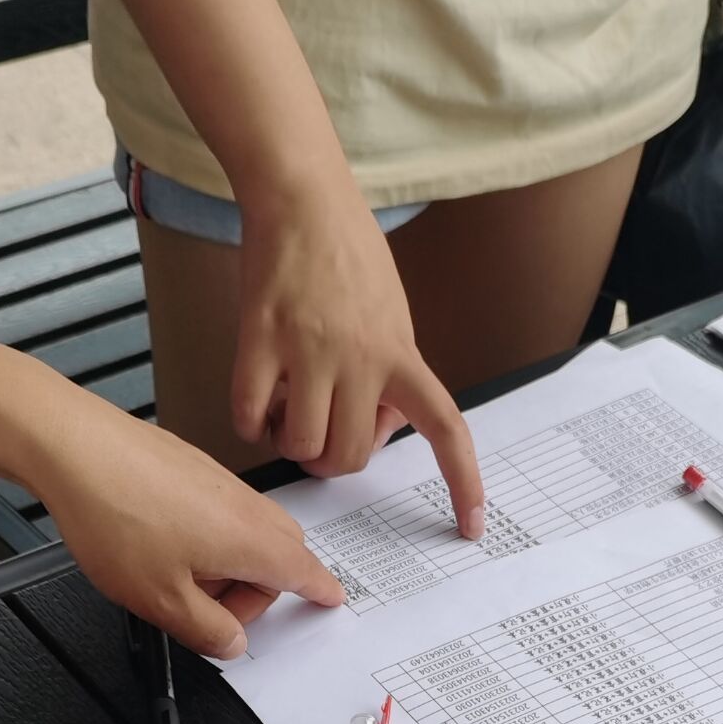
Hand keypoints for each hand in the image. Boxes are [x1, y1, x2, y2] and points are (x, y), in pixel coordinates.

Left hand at [20, 372, 345, 658]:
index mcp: (251, 541)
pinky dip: (209, 536)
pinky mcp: (191, 467)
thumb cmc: (114, 515)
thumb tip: (232, 643)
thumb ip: (206, 631)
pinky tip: (162, 545)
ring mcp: (219, 481)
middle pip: (281, 552)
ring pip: (247, 530)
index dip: (320, 591)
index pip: (304, 572)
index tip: (330, 599)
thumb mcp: (160, 601)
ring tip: (178, 579)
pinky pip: (220, 509)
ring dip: (229, 564)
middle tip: (219, 613)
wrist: (72, 446)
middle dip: (261, 588)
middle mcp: (245, 506)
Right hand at [235, 181, 485, 537]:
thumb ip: (392, 375)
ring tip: (286, 411)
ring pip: (302, 445)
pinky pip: (250, 418)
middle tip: (318, 435)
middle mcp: (361, 356)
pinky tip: (257, 401)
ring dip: (290, 444)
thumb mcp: (393, 315)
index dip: (463, 482)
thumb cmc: (348, 255)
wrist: (302, 197)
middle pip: (351, 456)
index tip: (472, 527)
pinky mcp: (260, 339)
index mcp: (401, 353)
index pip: (445, 427)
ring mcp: (309, 349)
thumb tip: (373, 431)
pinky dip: (251, 425)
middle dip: (330, 460)